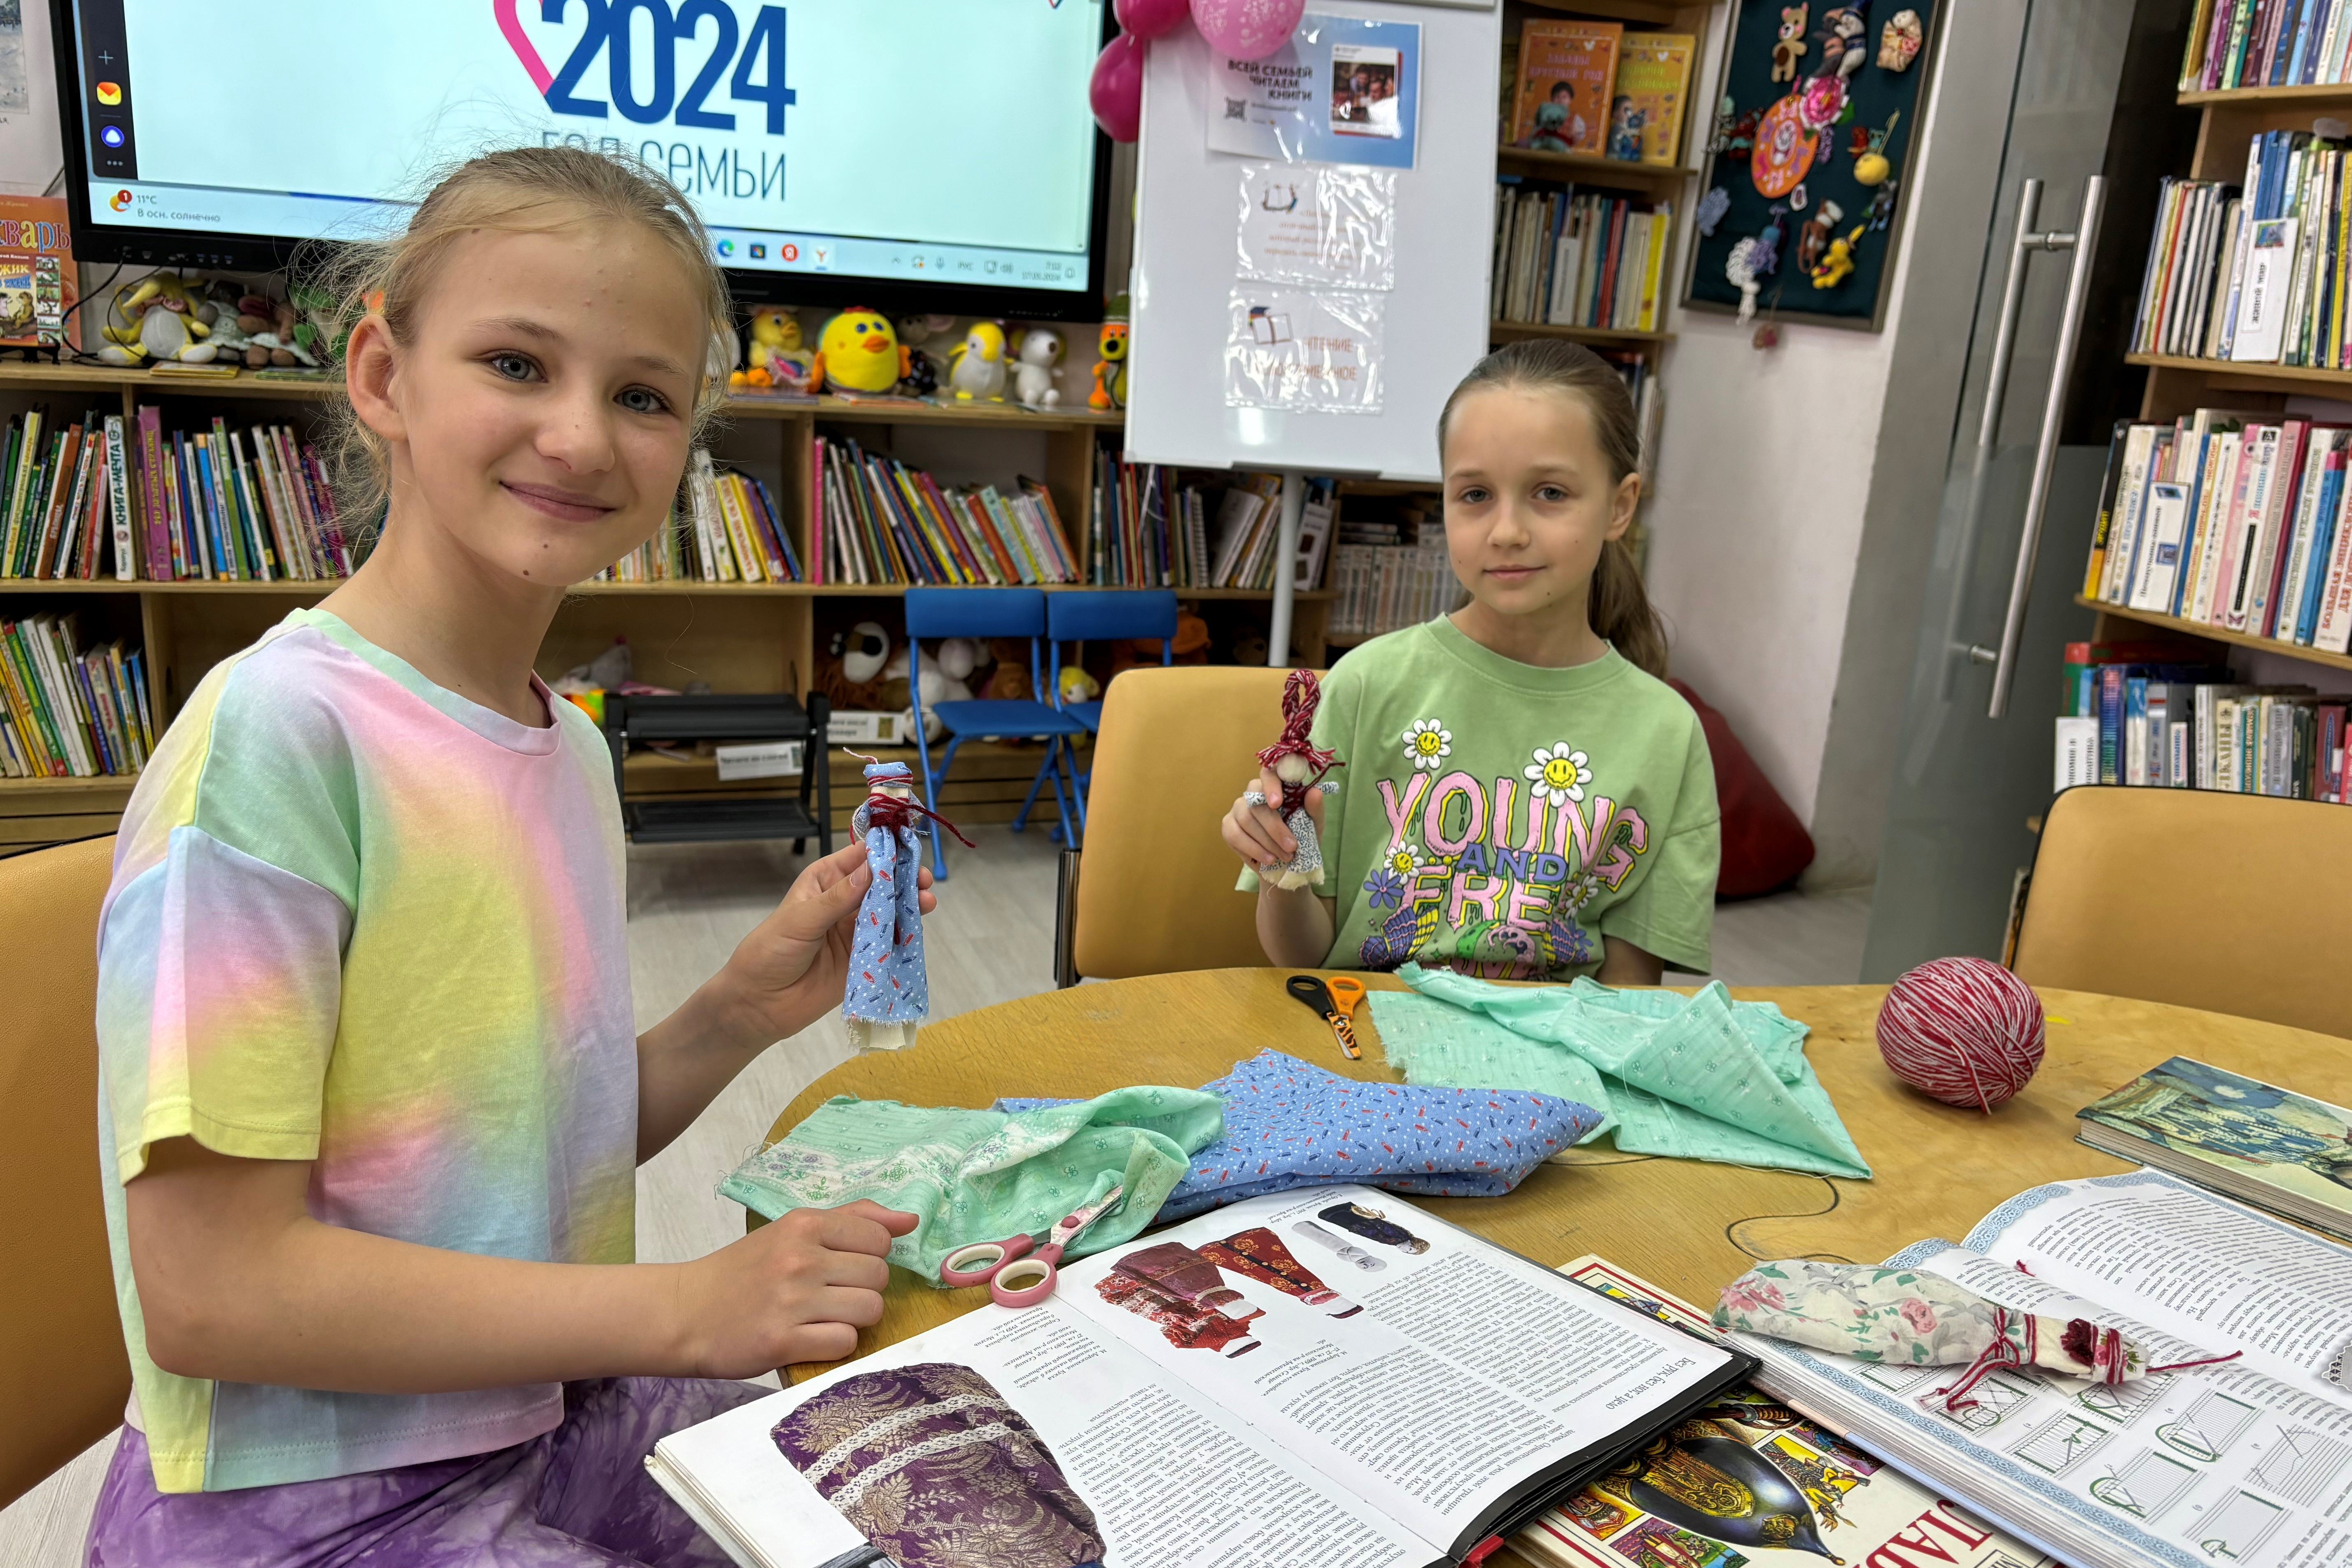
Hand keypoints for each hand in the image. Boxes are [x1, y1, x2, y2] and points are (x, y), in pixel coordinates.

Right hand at [673, 1201, 918, 1374]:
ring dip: (853, 1318)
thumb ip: (853, 1218)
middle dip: (863, 1288)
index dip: (870, 1255)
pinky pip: (845, 1343)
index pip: (878, 1237)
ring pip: (869, 1310)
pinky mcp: (782, 1342)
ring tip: (824, 1317)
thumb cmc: (743, 1271)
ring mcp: (791, 1301)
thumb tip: (910, 1220)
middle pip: (878, 1276)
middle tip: (831, 1294)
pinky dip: (835, 1344)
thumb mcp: (791, 1230)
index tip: (843, 1264)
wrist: (685, 1313)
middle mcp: (800, 1259)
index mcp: (803, 1225)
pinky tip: (811, 1337)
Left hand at [717, 839, 937, 1047]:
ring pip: (891, 910)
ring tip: (927, 903)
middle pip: (883, 883)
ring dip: (910, 905)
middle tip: (924, 881)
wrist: (760, 1003)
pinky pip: (890, 942)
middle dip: (904, 879)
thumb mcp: (800, 919)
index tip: (909, 849)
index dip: (885, 851)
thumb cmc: (770, 951)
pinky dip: (906, 935)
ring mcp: (857, 929)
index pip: (861, 857)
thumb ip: (838, 898)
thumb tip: (872, 869)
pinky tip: (919, 929)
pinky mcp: (866, 958)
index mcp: (826, 880)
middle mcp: (845, 900)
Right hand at [1221, 768, 1321, 878]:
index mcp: (1276, 785)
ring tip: (1284, 857)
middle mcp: (1253, 793)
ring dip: (1266, 842)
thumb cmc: (1302, 836)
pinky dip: (1253, 849)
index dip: (1270, 786)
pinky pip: (1234, 835)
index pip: (1268, 775)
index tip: (1277, 804)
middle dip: (1274, 828)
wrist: (1288, 861)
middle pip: (1256, 804)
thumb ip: (1315, 808)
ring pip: (1245, 821)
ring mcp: (1238, 808)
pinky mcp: (1228, 826)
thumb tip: (1314, 792)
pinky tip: (1268, 859)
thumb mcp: (1314, 824)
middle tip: (1291, 847)